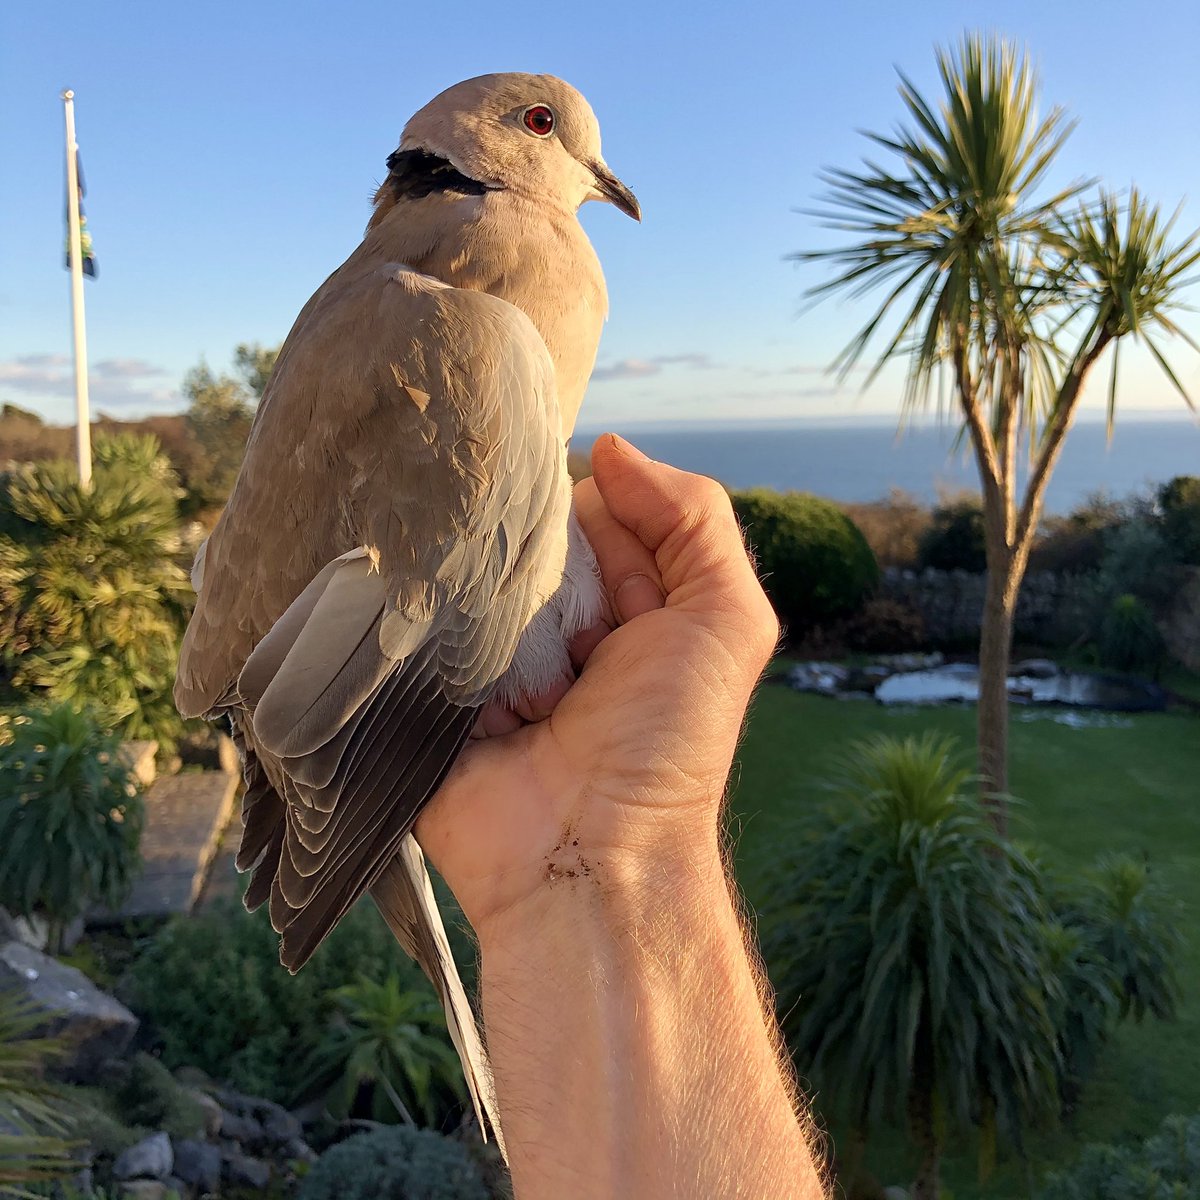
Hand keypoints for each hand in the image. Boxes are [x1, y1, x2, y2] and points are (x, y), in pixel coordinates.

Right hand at [415, 433, 779, 939]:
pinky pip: (418, 625)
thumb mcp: (725, 620)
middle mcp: (560, 624)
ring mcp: (493, 656)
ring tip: (501, 642)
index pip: (597, 511)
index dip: (598, 520)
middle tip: (552, 615)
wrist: (586, 859)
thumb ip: (694, 520)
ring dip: (484, 598)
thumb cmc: (667, 742)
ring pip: (471, 573)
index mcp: (629, 604)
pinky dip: (428, 624)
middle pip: (528, 536)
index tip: (597, 564)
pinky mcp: (433, 688)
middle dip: (536, 558)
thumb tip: (608, 448)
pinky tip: (435, 632)